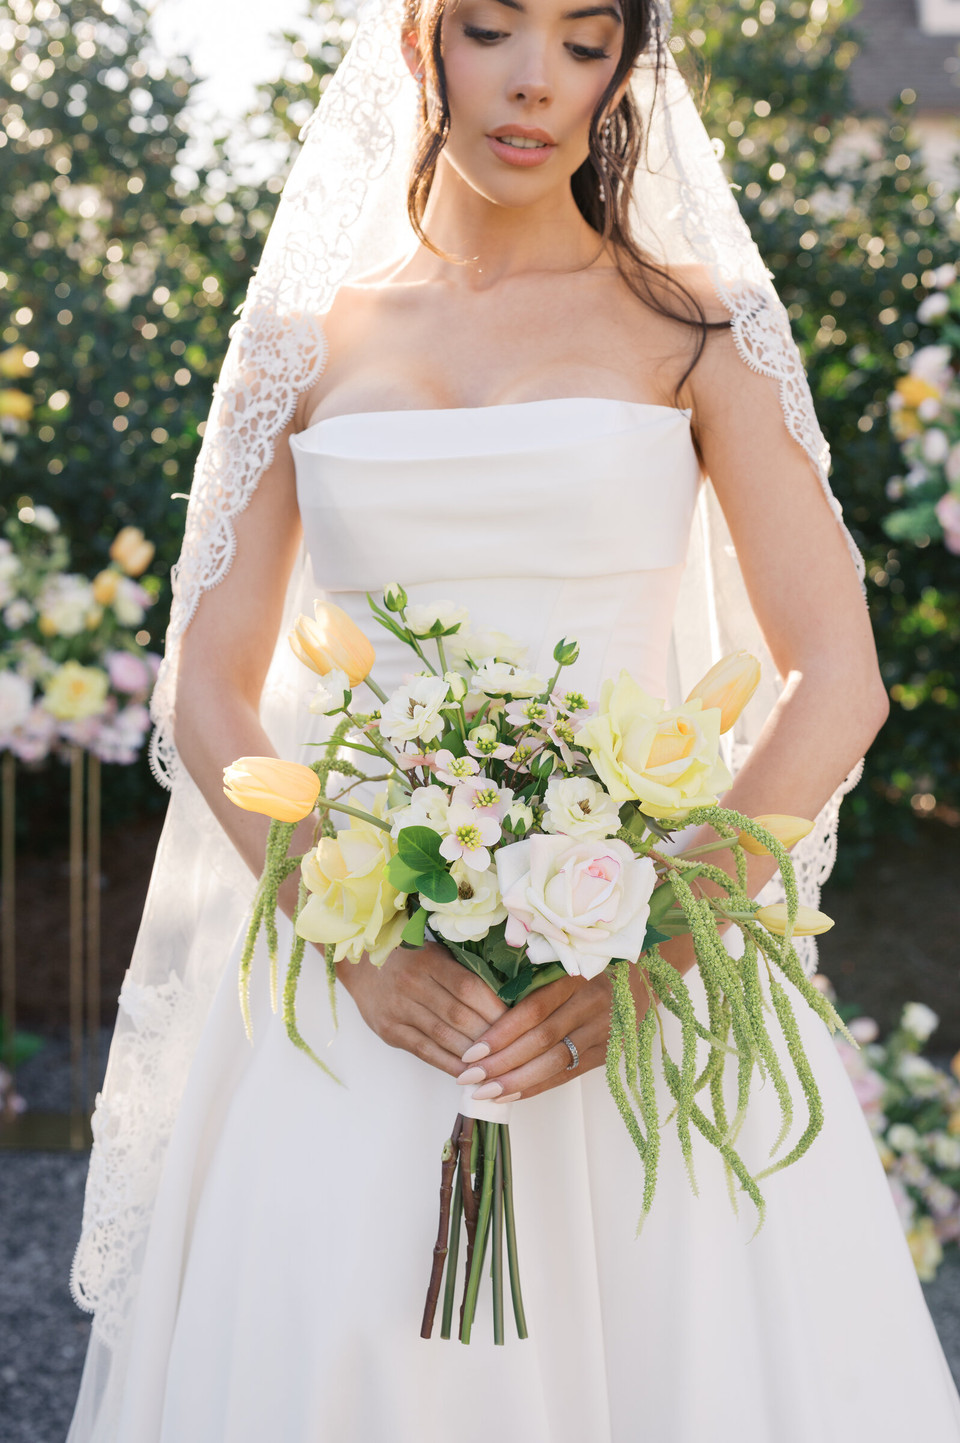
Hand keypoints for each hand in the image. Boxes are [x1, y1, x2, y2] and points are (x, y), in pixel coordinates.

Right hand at [336, 941, 507, 1077]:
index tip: (518, 1021)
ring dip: (473, 1055)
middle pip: (459, 1015)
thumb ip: (464, 972)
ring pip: (444, 1037)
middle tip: (516, 1049)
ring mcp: (399, 1009)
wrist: (362, 967)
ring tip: (498, 1066)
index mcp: (430, 960)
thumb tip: (506, 998)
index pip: (469, 988)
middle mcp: (412, 984)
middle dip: (490, 1035)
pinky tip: (469, 1073)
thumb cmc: (410, 958)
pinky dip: (450, 1064)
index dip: (495, 1008)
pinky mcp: (390, 1031)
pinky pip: (426, 1051)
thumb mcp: (436, 952)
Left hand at [455, 967, 651, 1103]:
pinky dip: (538, 1086)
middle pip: (542, 1041)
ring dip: (517, 1081)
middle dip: (502, 1063)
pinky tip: (511, 1095)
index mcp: (579, 976)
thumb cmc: (598, 959)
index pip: (535, 1010)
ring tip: (484, 1092)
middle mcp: (594, 1006)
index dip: (502, 1032)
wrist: (650, 971)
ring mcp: (605, 1032)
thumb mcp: (570, 957)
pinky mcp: (609, 1053)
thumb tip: (488, 1004)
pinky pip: (569, 1074)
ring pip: (555, 1062)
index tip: (472, 1050)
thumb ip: (537, 976)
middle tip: (469, 1077)